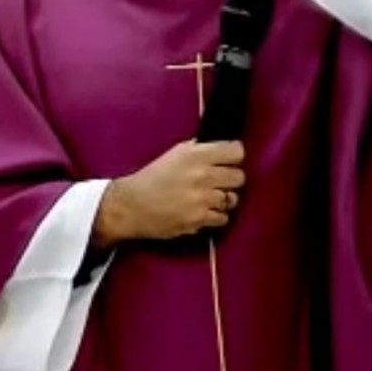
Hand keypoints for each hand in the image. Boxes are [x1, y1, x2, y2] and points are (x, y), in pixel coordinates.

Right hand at [93, 140, 244, 246]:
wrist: (132, 205)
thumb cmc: (152, 177)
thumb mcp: (174, 154)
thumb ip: (198, 150)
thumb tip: (220, 150)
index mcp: (195, 154)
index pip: (236, 151)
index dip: (233, 156)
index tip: (228, 161)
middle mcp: (202, 174)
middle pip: (239, 177)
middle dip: (230, 179)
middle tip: (218, 182)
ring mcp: (203, 199)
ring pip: (233, 199)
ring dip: (222, 200)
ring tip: (208, 199)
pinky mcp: (200, 219)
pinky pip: (224, 218)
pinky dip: (215, 216)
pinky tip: (203, 212)